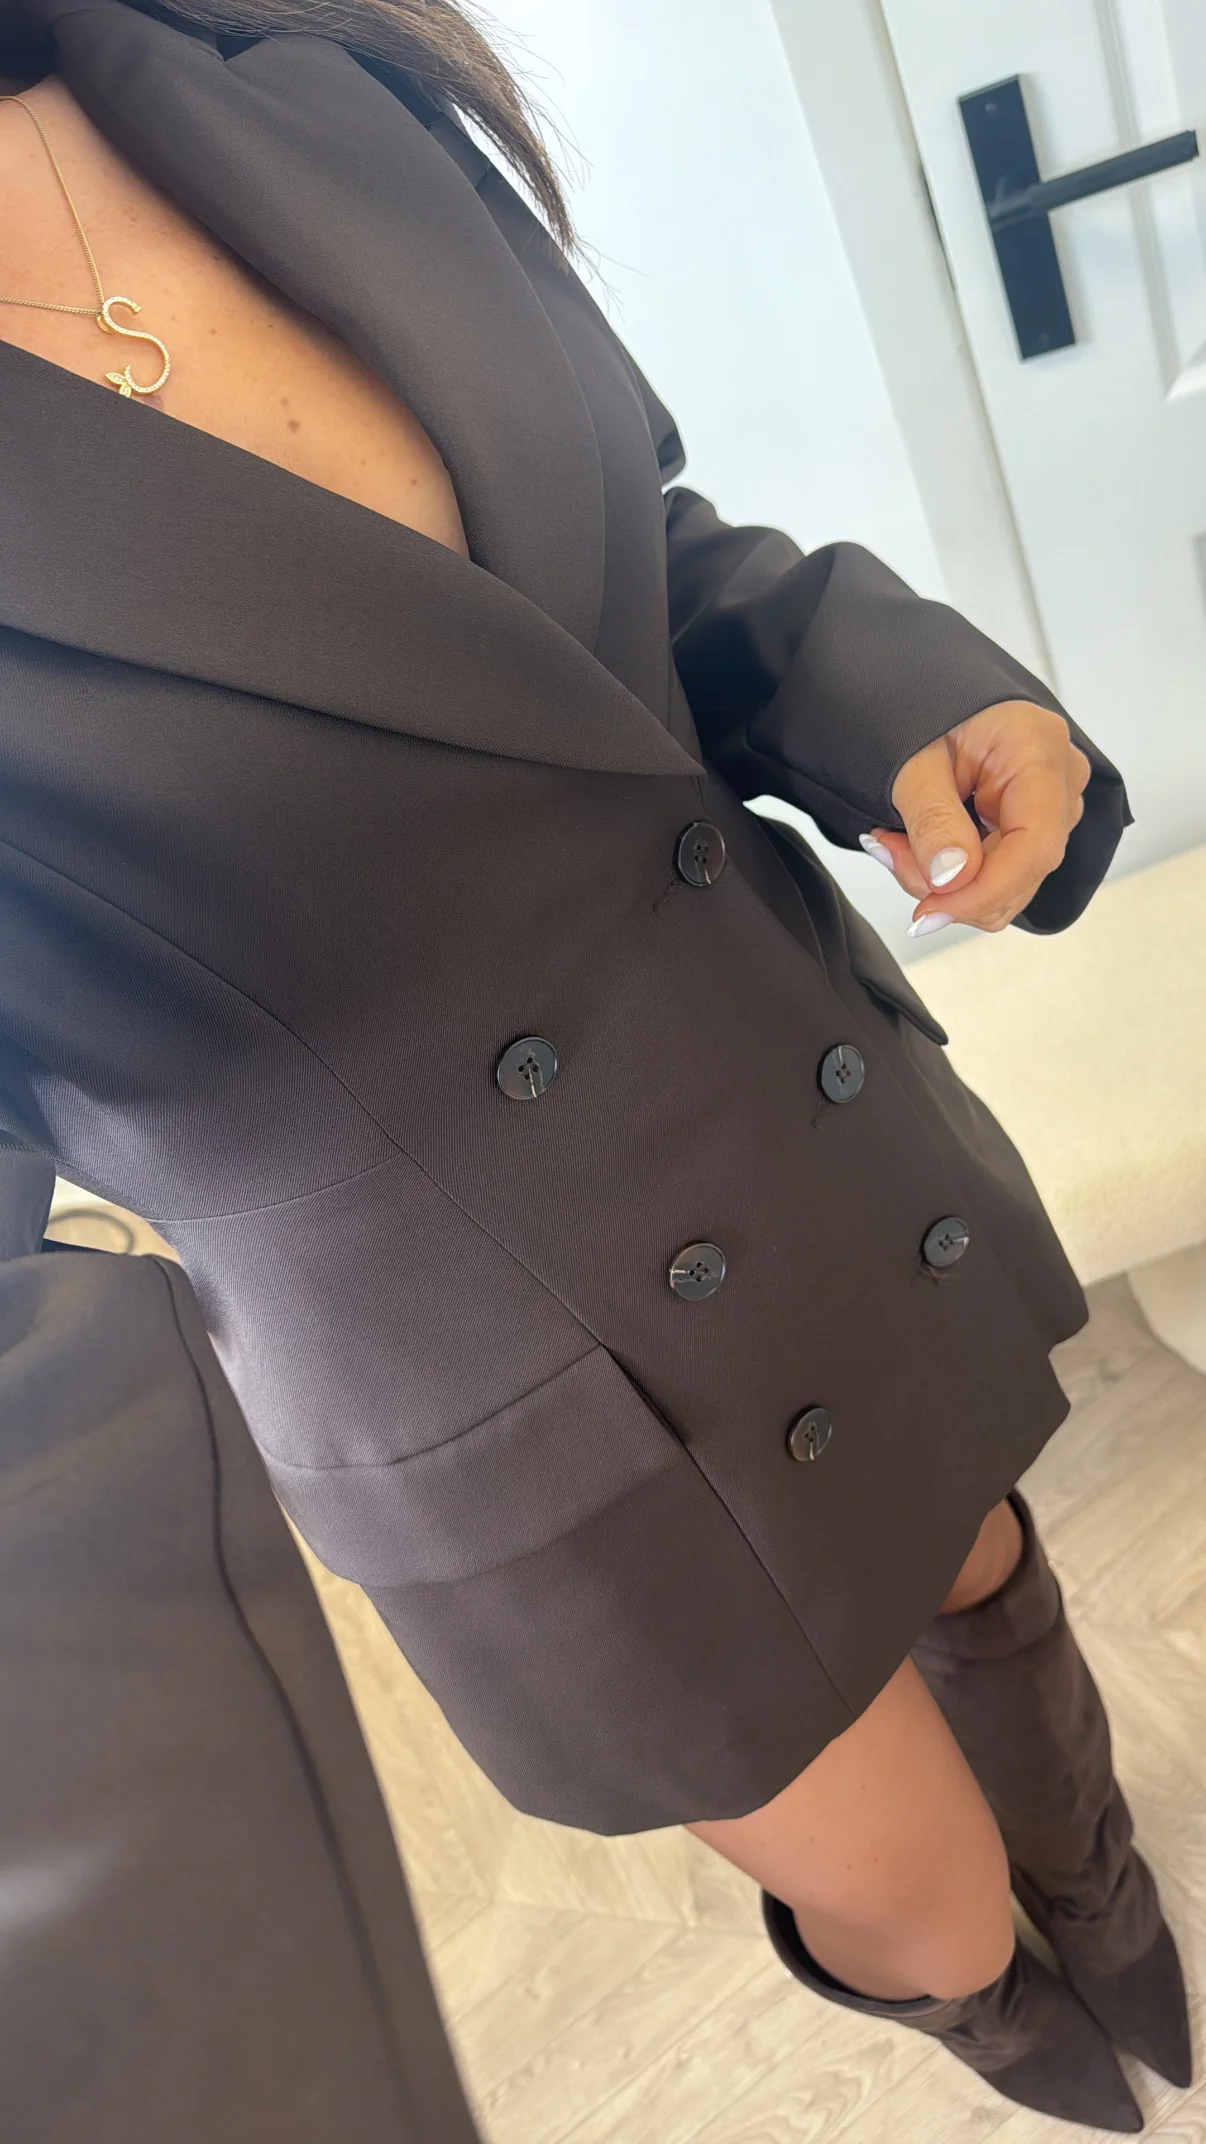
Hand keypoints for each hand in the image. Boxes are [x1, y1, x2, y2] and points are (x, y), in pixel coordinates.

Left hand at [860, 702, 1091, 936]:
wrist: (916, 686)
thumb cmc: (917, 704)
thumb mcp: (912, 758)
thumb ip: (932, 819)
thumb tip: (953, 879)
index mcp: (1039, 749)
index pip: (1034, 848)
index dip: (983, 892)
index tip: (930, 913)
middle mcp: (1060, 779)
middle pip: (1019, 873)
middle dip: (948, 884)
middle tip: (887, 850)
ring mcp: (1050, 803)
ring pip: (1004, 881)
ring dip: (941, 879)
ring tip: (894, 840)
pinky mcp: (1030, 821)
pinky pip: (995, 869)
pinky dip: (948, 870)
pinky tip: (915, 842)